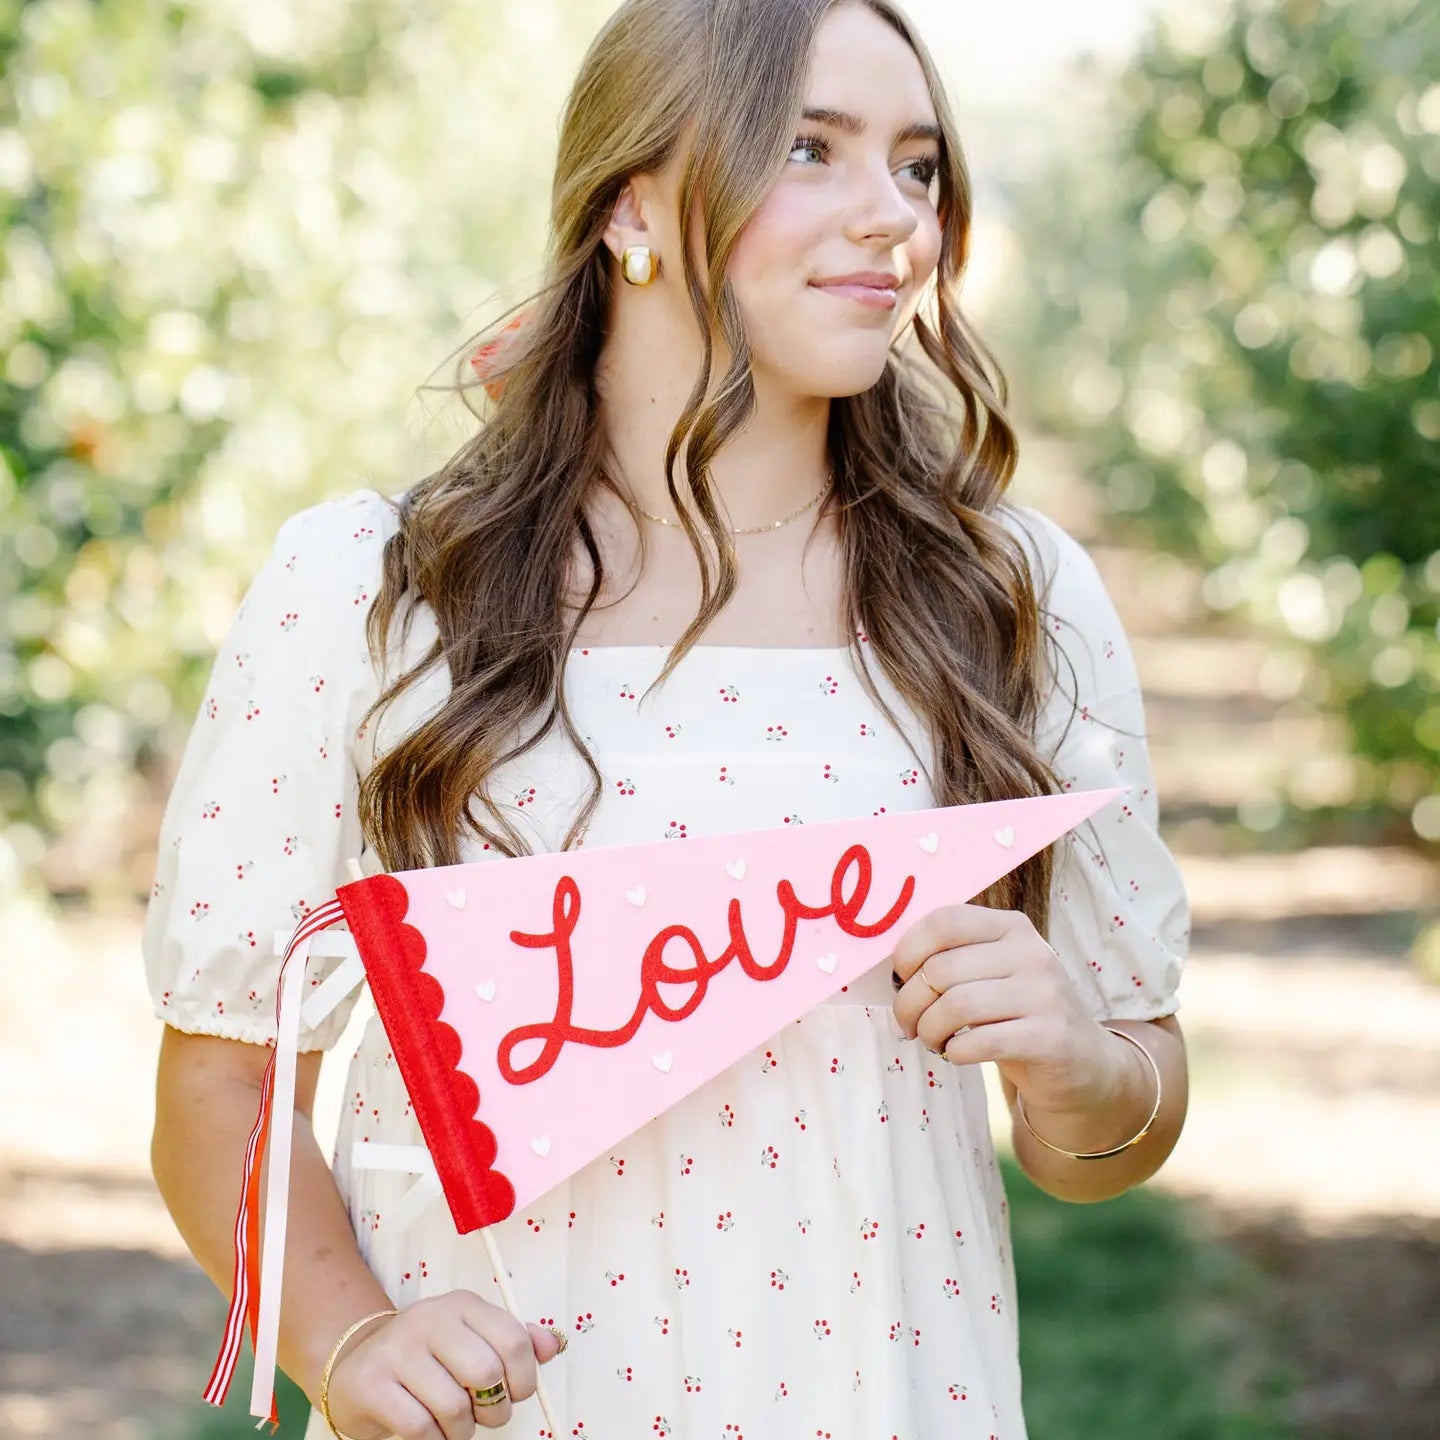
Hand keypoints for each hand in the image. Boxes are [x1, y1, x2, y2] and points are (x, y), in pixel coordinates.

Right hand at [326, 1292, 565, 1438]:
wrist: (356, 1366)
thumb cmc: (426, 1359)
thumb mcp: (471, 1338)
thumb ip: (513, 1341)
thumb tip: (553, 1346)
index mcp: (462, 1305)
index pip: (514, 1339)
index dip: (524, 1378)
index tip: (516, 1395)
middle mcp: (430, 1318)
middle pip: (486, 1374)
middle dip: (494, 1410)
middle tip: (484, 1417)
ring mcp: (398, 1349)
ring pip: (454, 1407)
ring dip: (461, 1431)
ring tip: (453, 1424)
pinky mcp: (372, 1383)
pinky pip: (420, 1428)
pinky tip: (428, 1431)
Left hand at [890, 902, 1124, 1118]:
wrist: (1084, 1064)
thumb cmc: (1020, 1015)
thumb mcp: (994, 973)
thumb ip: (954, 959)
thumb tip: (892, 972)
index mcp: (1012, 927)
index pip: (944, 921)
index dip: (908, 950)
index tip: (898, 979)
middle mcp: (1032, 953)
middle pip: (941, 969)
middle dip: (910, 1002)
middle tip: (908, 1024)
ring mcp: (1045, 995)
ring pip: (956, 1005)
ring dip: (929, 1029)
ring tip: (931, 1040)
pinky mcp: (1050, 1038)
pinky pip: (979, 1041)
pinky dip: (954, 1051)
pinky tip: (957, 1053)